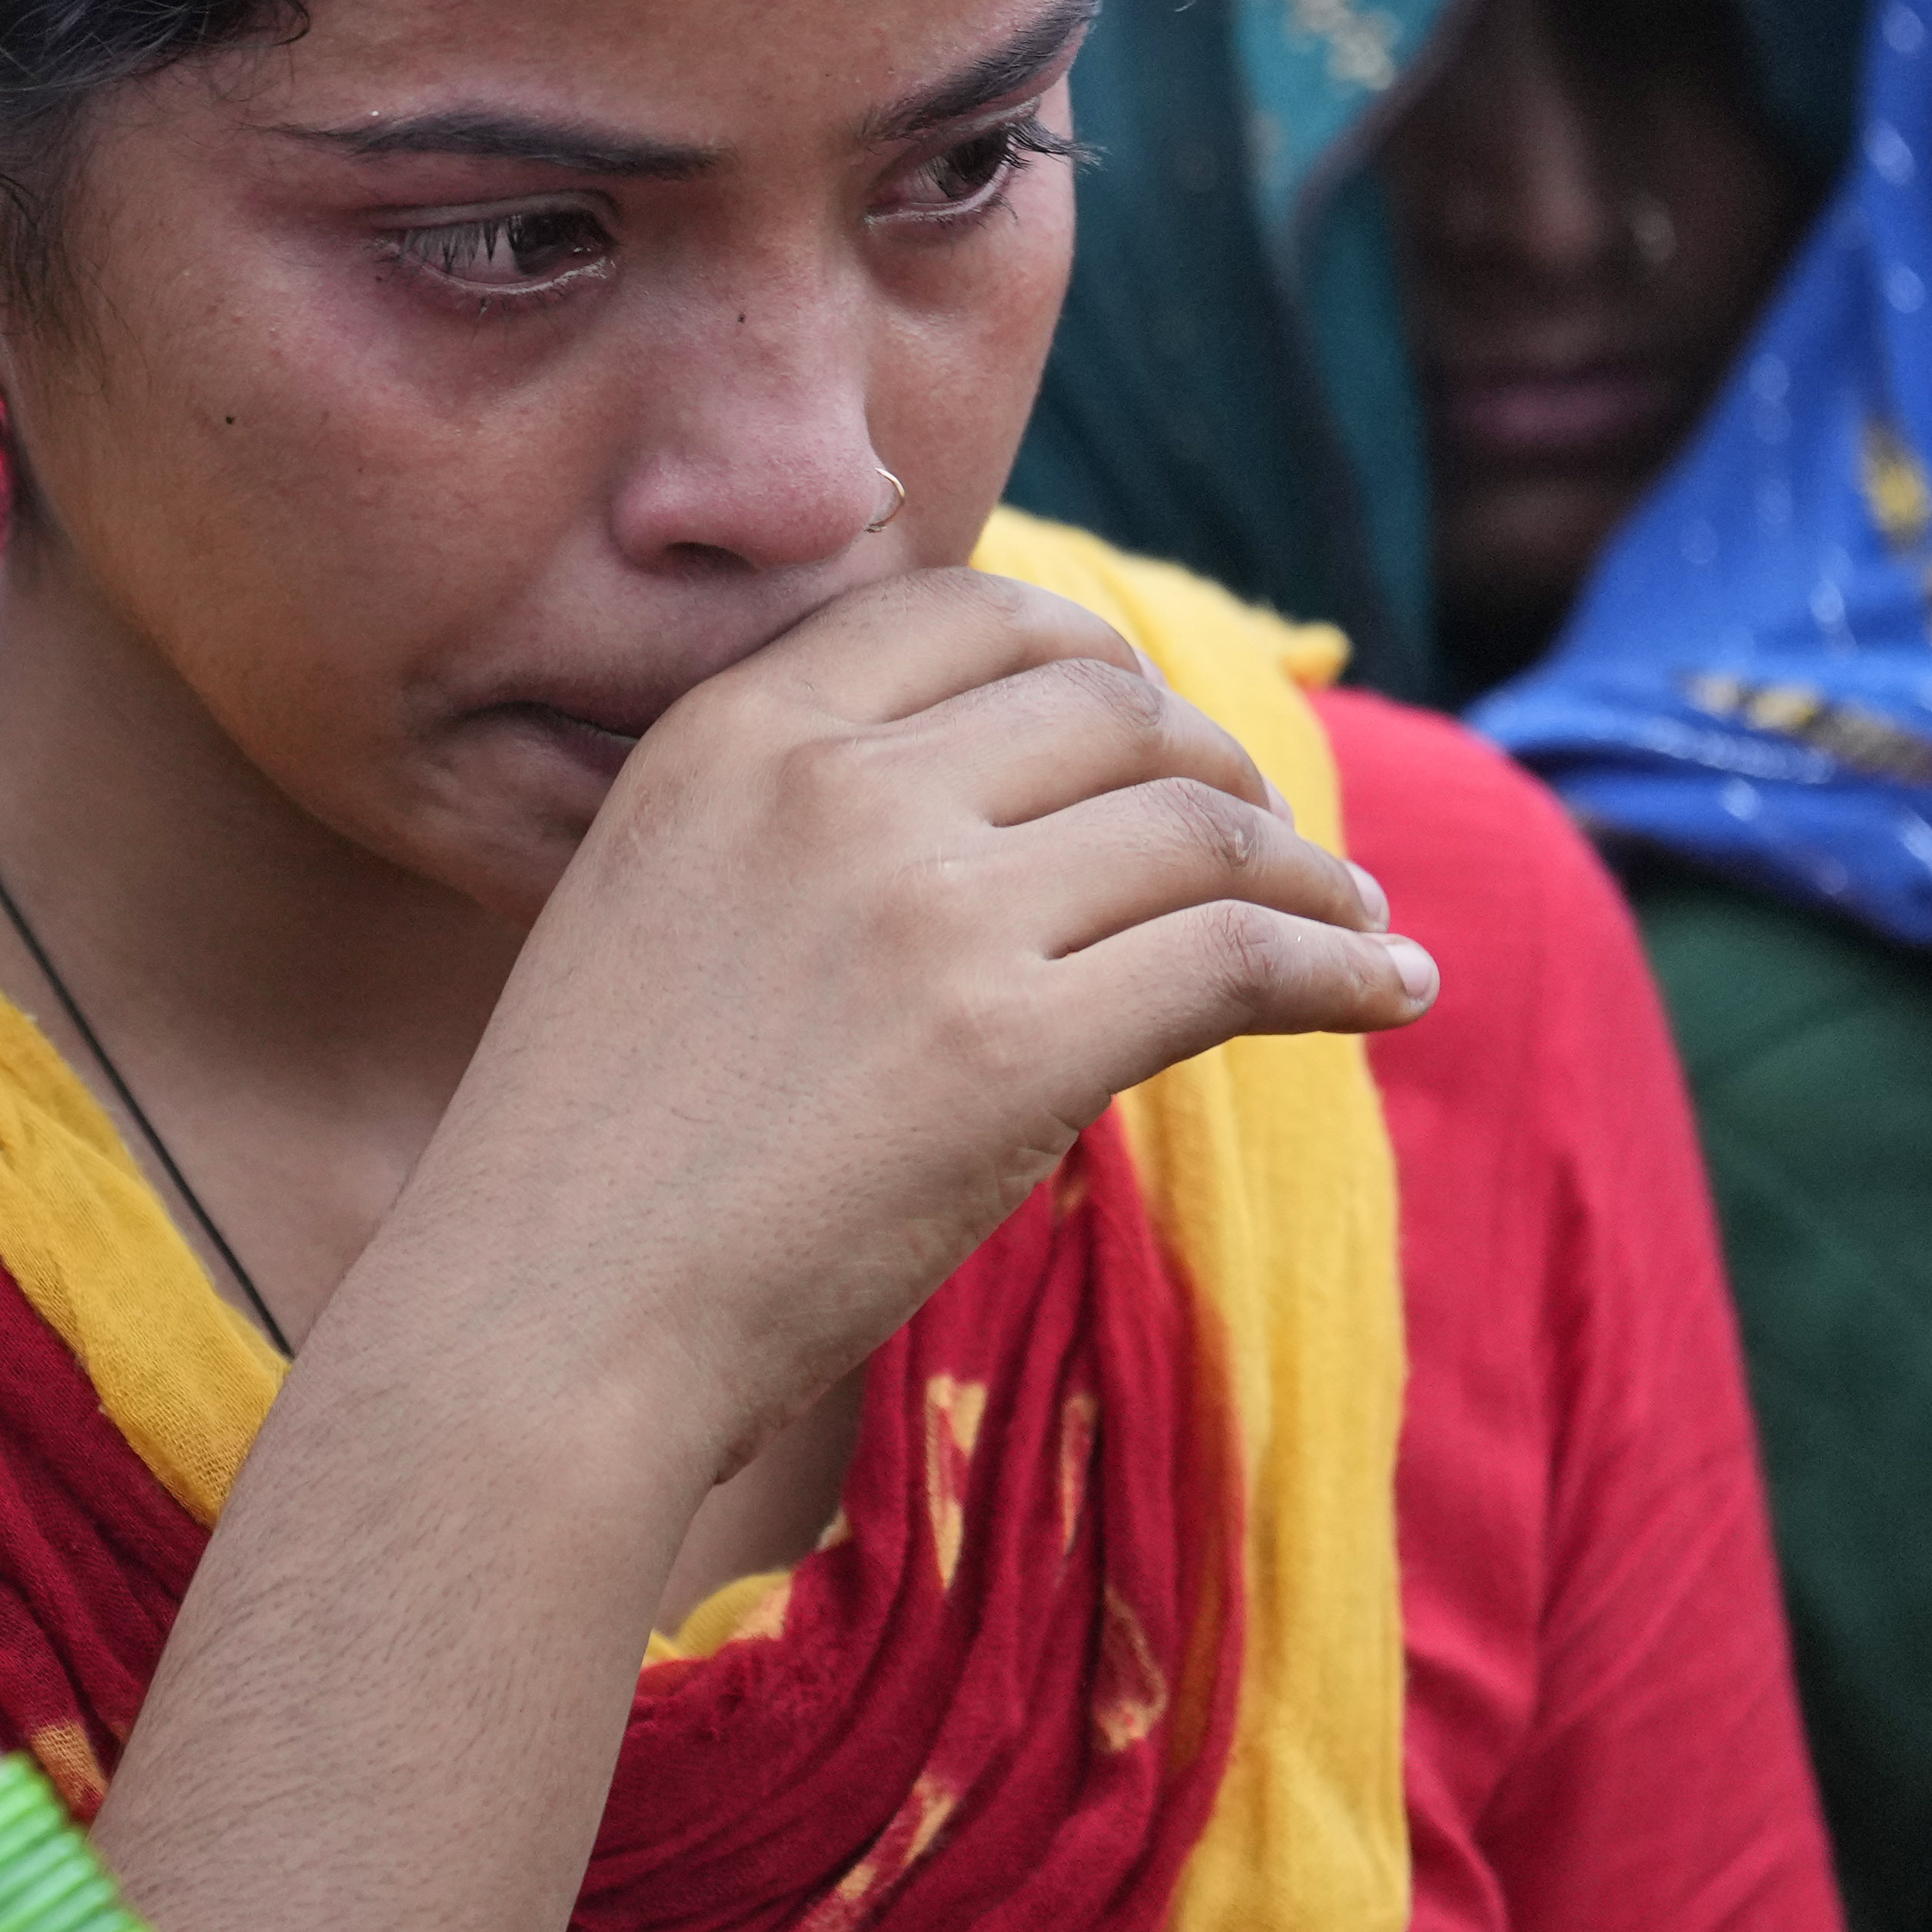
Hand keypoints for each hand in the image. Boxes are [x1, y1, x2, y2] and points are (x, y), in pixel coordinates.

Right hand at [400, 565, 1432, 1483]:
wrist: (541, 1316)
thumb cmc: (592, 1150)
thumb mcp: (652, 896)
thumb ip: (794, 818)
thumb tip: (997, 800)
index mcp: (733, 729)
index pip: (976, 616)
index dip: (1101, 661)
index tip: (1160, 729)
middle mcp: (835, 786)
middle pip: (1110, 708)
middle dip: (1221, 766)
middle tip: (1275, 841)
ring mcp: (928, 911)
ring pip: (1199, 829)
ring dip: (1309, 871)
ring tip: (1356, 921)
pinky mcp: (1012, 1048)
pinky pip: (1242, 958)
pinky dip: (1343, 965)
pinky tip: (1389, 993)